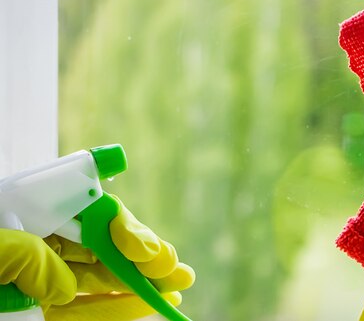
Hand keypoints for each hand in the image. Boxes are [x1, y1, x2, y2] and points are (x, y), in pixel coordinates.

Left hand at [1, 195, 194, 320]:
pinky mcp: (44, 313)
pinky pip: (87, 311)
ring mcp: (45, 283)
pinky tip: (149, 304)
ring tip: (180, 283)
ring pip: (104, 278)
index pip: (87, 209)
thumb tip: (64, 287)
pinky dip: (120, 307)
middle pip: (104, 244)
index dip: (121, 224)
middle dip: (145, 254)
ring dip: (145, 281)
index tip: (141, 248)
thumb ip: (27, 257)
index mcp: (28, 218)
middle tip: (173, 268)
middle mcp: (42, 247)